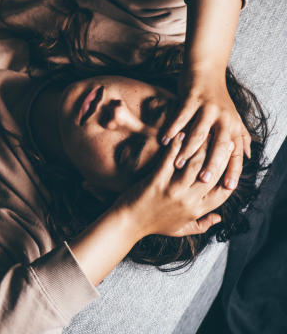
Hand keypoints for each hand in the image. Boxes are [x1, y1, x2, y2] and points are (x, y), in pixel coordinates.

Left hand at [116, 135, 233, 237]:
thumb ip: (202, 224)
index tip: (233, 159)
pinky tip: (180, 135)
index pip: (222, 192)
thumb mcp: (181, 230)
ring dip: (200, 146)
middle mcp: (188, 200)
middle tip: (223, 138)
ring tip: (205, 132)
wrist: (128, 223)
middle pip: (211, 174)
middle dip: (219, 155)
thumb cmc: (154, 225)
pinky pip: (169, 160)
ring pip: (193, 164)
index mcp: (197, 210)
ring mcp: (172, 190)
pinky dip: (175, 146)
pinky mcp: (156, 181)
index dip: (230, 175)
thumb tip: (219, 217)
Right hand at [160, 72, 248, 189]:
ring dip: (188, 150)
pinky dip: (172, 129)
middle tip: (203, 182)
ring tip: (178, 165)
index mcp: (233, 125)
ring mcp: (208, 108)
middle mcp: (224, 118)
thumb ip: (240, 136)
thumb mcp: (232, 117)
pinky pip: (181, 117)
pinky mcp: (192, 98)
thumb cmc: (217, 95)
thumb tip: (247, 155)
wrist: (206, 68)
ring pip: (199, 134)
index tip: (228, 189)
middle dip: (212, 165)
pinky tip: (164, 141)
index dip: (234, 171)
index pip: (236, 153)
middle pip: (220, 146)